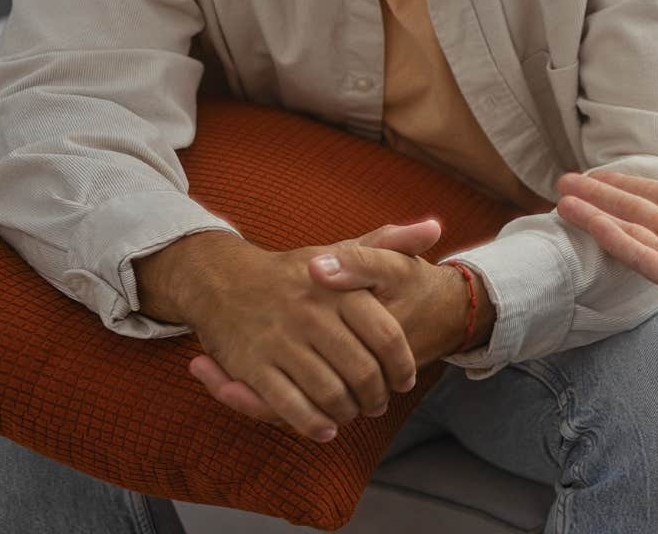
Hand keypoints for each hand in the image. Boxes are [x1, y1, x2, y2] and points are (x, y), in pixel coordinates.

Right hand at [151, 218, 442, 441]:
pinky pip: (290, 406)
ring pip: (330, 393)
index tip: (406, 380)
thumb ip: (390, 242)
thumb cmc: (294, 272)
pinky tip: (325, 428)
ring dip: (348, 412)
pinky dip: (313, 424)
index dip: (402, 366)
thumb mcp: (342, 250)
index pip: (387, 337)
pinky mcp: (252, 365)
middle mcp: (311, 313)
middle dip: (377, 396)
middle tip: (379, 404)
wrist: (222, 280)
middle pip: (362, 372)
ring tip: (354, 413)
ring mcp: (280, 341)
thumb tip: (435, 229)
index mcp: (338, 289)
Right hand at [555, 110, 657, 335]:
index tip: (594, 174)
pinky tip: (588, 221)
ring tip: (563, 202)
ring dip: (596, 216)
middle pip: (633, 210)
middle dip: (599, 196)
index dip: (624, 184)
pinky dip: (611, 237)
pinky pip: (638, 255)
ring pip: (628, 231)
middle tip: (564, 184)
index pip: (655, 195)